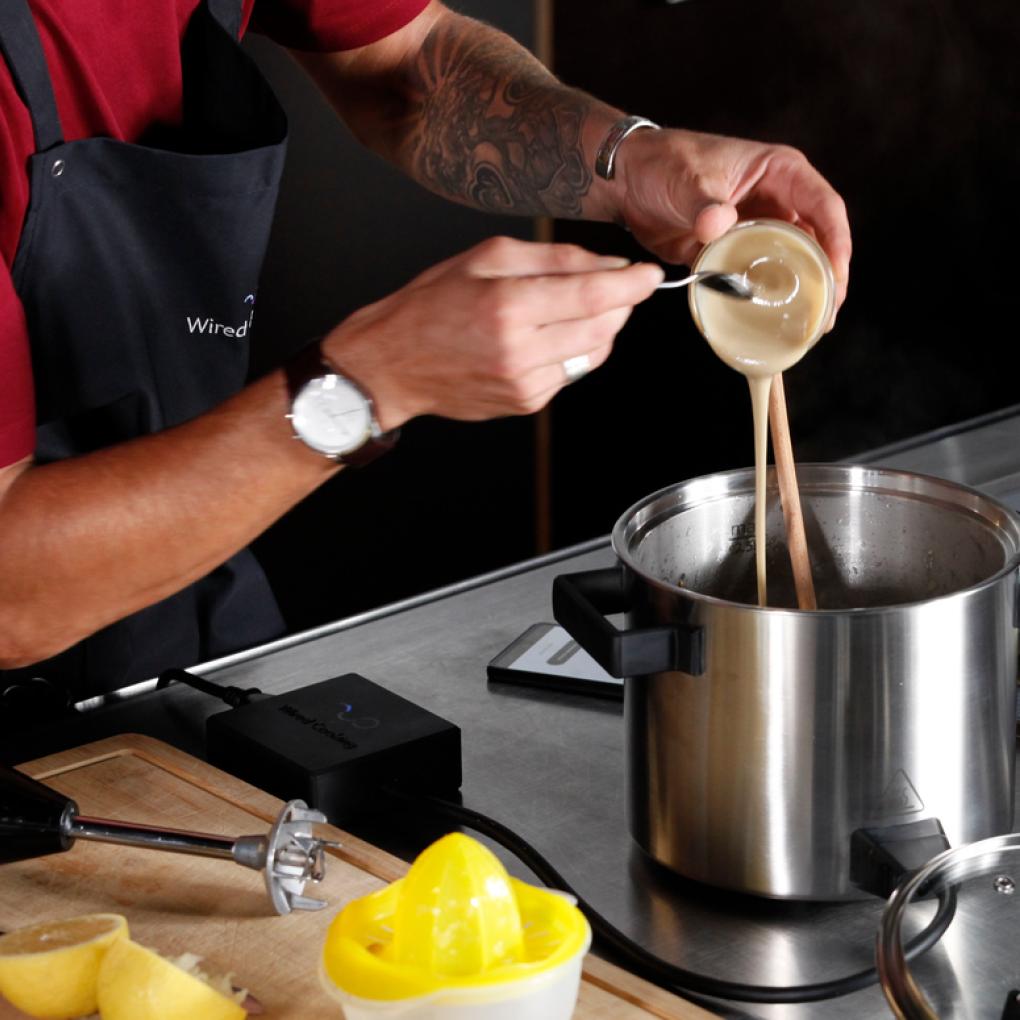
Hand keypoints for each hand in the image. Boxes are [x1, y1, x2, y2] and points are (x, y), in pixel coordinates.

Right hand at [321, 237, 663, 430]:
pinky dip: (572, 351)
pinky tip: (544, 337)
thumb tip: (608, 267)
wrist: (392, 365)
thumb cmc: (431, 305)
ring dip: (598, 328)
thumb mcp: (486, 257)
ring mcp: (525, 383)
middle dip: (618, 303)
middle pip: (603, 327)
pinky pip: (571, 373)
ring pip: (594, 353)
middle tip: (611, 284)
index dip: (631, 285)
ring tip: (568, 309)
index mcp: (508, 305)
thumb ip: (552, 259)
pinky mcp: (527, 403)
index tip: (651, 275)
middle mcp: (520, 350)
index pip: (593, 295)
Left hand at [615, 127, 851, 310]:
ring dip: (804, 291)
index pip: (824, 207)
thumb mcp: (686, 179)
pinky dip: (768, 297)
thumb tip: (719, 223)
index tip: (836, 276)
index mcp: (780, 173)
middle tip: (827, 315)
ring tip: (810, 326)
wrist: (628, 184)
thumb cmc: (663, 165)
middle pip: (818, 240)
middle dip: (828, 277)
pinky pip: (761, 275)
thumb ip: (704, 203)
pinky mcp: (737, 251)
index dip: (836, 242)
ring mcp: (759, 227)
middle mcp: (778, 201)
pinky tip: (774, 321)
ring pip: (795, 261)